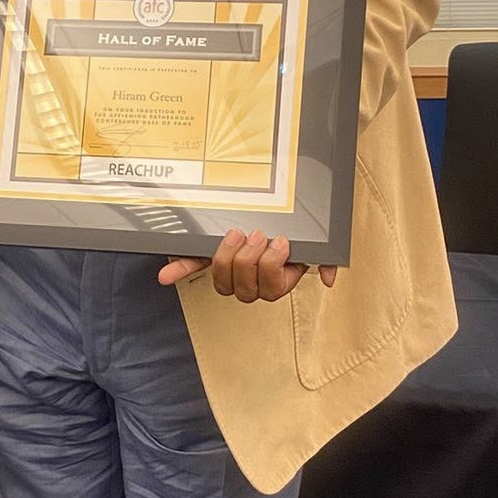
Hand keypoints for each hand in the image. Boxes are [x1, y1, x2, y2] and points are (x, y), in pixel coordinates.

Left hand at [157, 230, 338, 303]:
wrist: (275, 207)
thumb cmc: (293, 228)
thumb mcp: (311, 241)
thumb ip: (325, 258)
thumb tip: (332, 278)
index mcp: (275, 280)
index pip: (269, 290)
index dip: (271, 269)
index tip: (280, 243)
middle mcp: (250, 281)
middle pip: (244, 289)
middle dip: (250, 261)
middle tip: (257, 233)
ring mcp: (227, 270)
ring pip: (222, 282)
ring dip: (227, 259)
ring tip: (236, 234)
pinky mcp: (206, 254)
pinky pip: (191, 265)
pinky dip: (178, 269)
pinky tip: (165, 274)